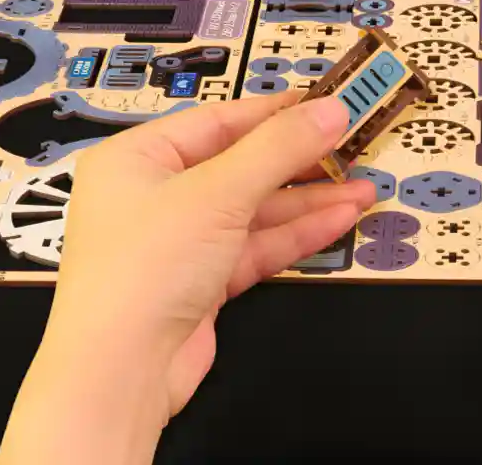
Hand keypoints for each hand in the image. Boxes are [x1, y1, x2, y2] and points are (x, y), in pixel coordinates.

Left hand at [0, 91, 374, 464]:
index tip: (329, 105)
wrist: (118, 377)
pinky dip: (296, 234)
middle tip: (354, 149)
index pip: (219, 121)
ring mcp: (180, 241)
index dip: (277, 112)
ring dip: (308, 200)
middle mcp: (156, 194)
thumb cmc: (151, 263)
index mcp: (139, 157)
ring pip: (254, 209)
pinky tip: (340, 219)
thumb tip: (334, 108)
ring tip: (363, 189)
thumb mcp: (218, 192)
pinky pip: (254, 246)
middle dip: (300, 161)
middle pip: (241, 165)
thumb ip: (280, 148)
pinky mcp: (201, 282)